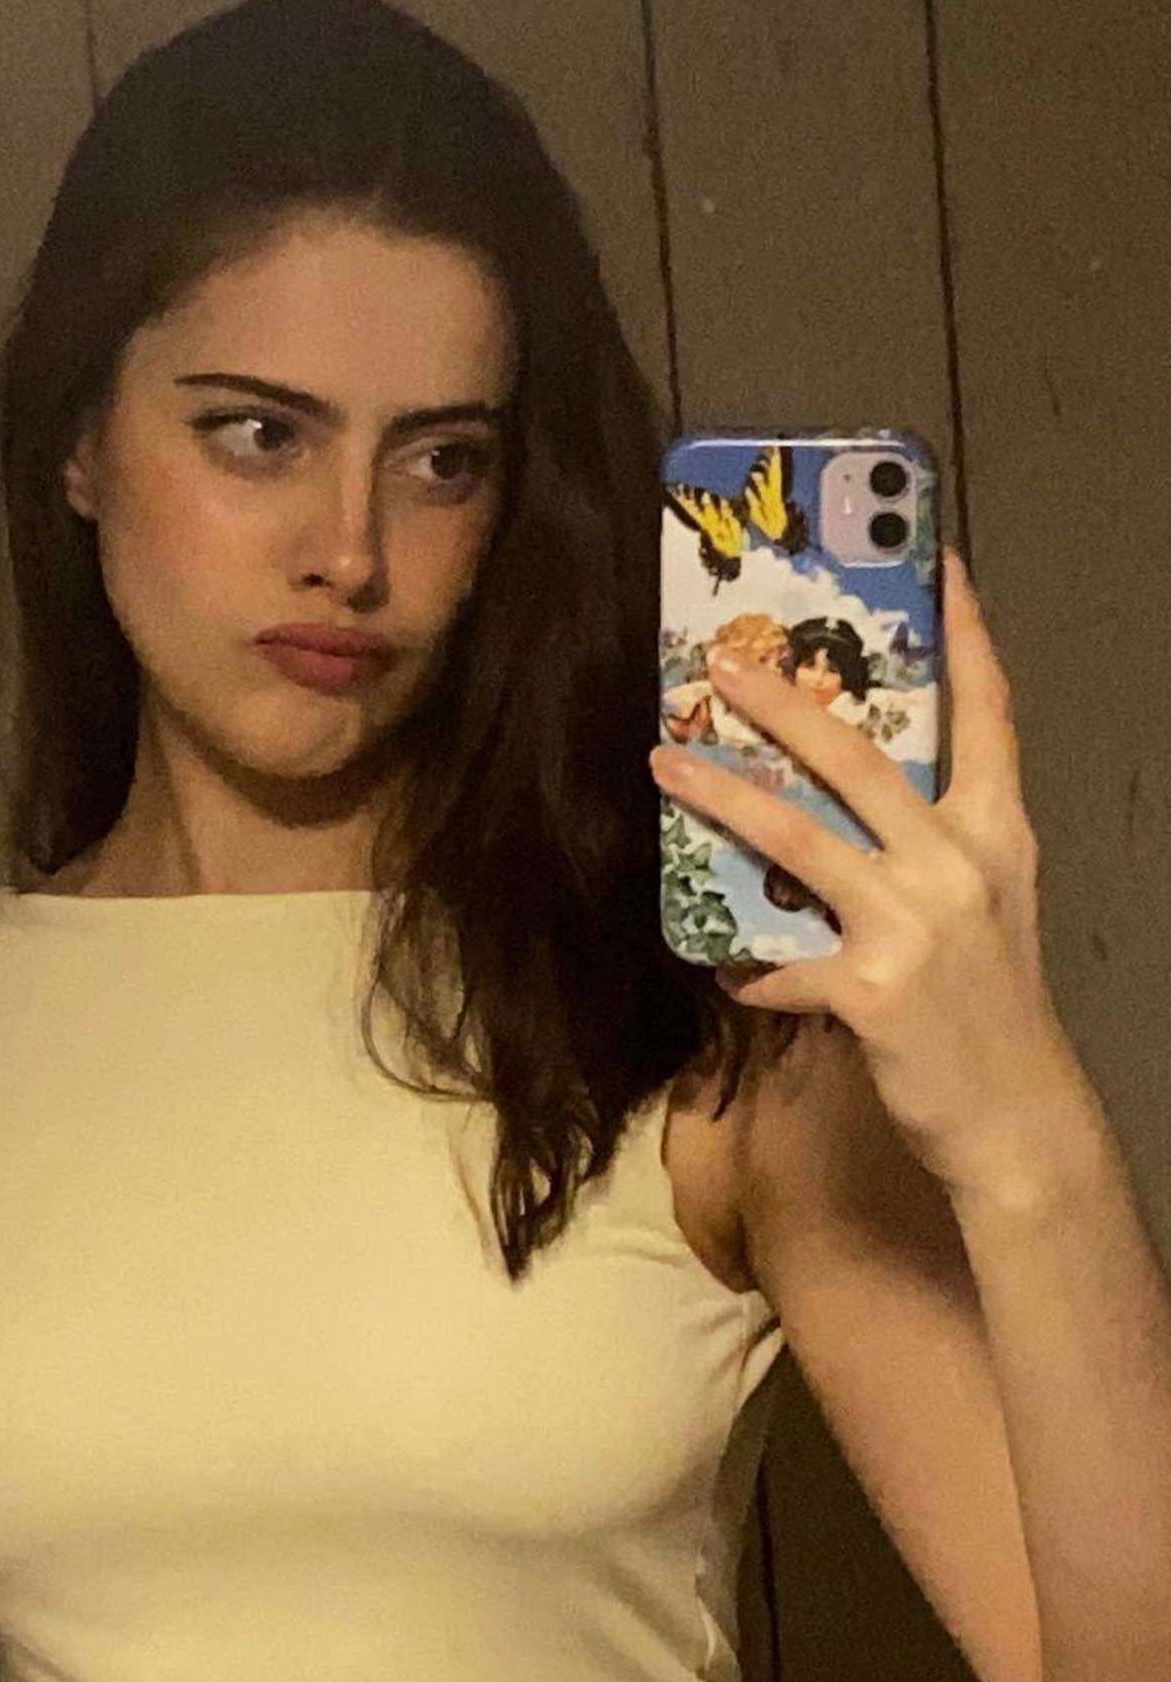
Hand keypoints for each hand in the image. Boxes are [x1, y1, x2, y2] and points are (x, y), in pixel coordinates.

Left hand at [649, 548, 1092, 1199]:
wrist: (1017, 1116)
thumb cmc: (993, 1006)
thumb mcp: (985, 909)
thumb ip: (923, 855)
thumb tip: (838, 821)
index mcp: (996, 834)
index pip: (990, 715)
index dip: (968, 637)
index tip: (946, 565)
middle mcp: (959, 863)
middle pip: (860, 759)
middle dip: (785, 704)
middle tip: (724, 662)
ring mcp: (914, 923)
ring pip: (798, 838)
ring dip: (722, 797)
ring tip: (664, 760)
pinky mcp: (870, 987)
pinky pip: (781, 961)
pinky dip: (748, 965)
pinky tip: (725, 967)